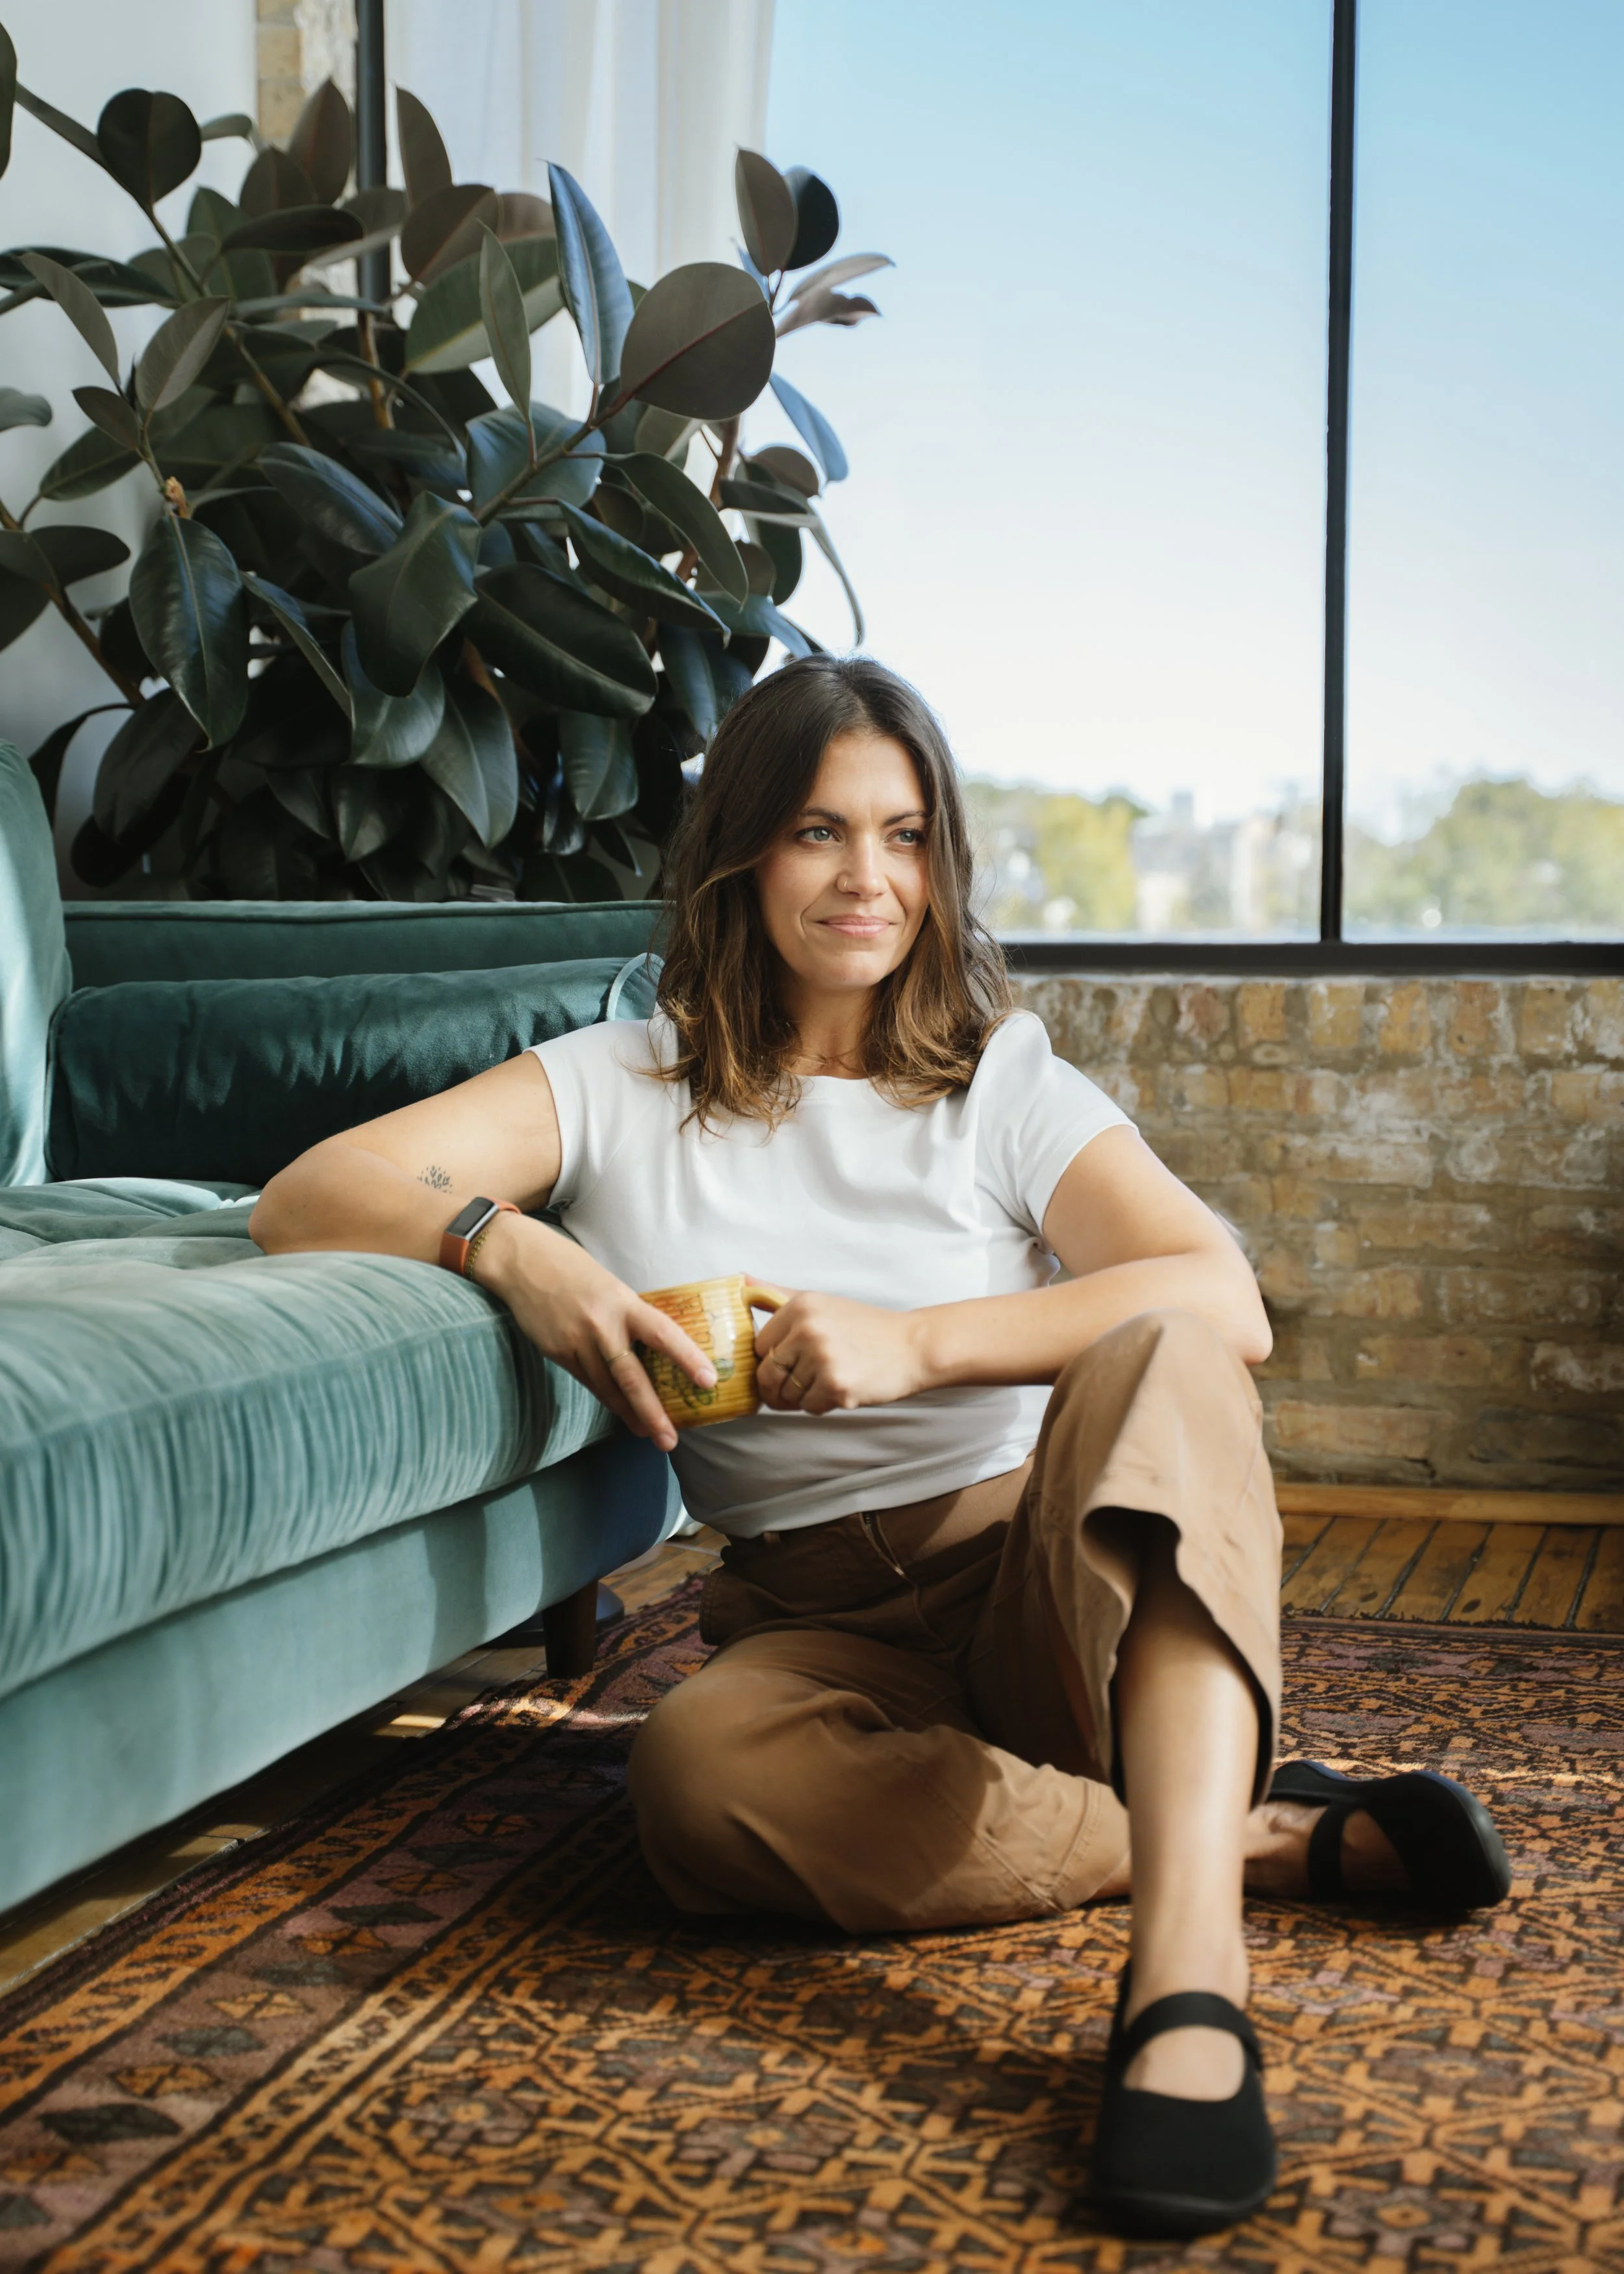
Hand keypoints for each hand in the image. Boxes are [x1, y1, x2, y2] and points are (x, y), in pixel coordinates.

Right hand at [476, 1215, 713, 1453]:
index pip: (662, 1333)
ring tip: (647, 1433)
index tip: (708, 1380)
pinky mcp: (557, 1354)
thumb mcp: (612, 1287)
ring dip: (628, 1414)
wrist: (524, 1263)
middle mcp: (601, 1326)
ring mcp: (576, 1343)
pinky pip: (588, 1382)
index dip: (687, 1357)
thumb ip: (630, 1315)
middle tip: (670, 1440)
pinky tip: (619, 1411)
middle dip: (652, 1413)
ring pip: (607, 1388)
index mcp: (623, 1303)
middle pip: (631, 1378)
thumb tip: (655, 1347)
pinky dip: (606, 1398)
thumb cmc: (575, 1270)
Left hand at [748, 1281, 928, 1413]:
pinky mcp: (837, 1386)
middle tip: (801, 1384)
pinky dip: (822, 1405)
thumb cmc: (863, 1327)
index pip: (758, 1346)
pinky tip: (842, 1389)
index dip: (771, 1360)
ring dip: (802, 1397)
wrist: (912, 1346)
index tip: (788, 1362)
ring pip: (787, 1395)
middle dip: (778, 1386)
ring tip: (827, 1381)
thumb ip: (776, 1294)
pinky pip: (809, 1408)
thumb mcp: (820, 1302)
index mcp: (800, 1306)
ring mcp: (822, 1359)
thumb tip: (739, 1282)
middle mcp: (808, 1329)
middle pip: (767, 1374)